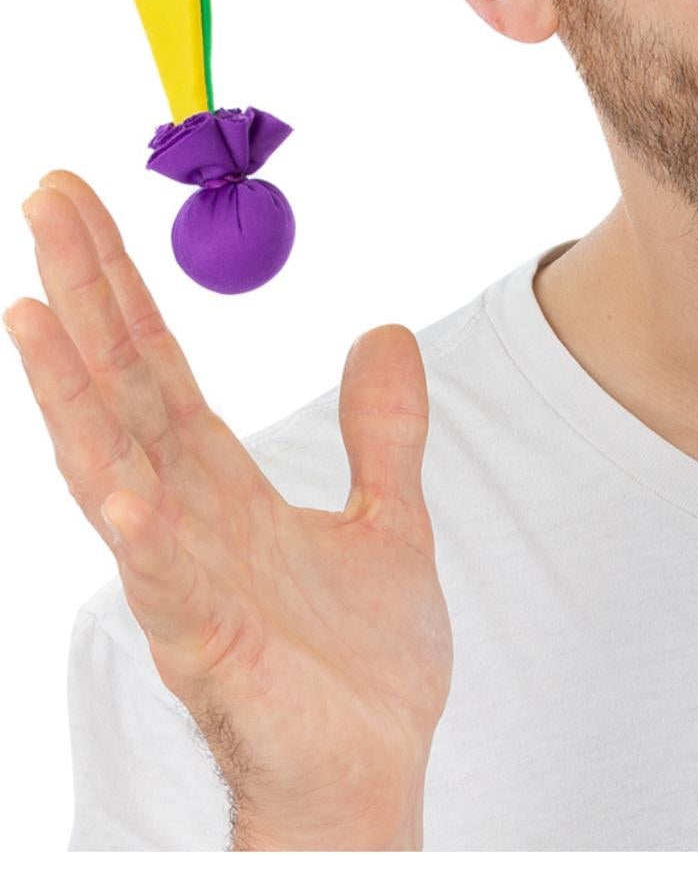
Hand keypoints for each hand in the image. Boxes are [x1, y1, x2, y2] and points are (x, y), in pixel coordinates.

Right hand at [5, 171, 452, 851]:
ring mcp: (185, 579)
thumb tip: (385, 332)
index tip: (82, 203)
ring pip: (113, 468)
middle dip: (83, 293)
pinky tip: (121, 486)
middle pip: (123, 386)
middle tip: (46, 195)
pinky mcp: (210, 646)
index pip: (157, 363)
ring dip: (73, 393)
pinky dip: (141, 530)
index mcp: (219, 485)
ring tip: (29, 313)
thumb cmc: (359, 669)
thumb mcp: (387, 517)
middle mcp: (184, 518)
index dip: (120, 284)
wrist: (376, 776)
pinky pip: (166, 580)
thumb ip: (381, 430)